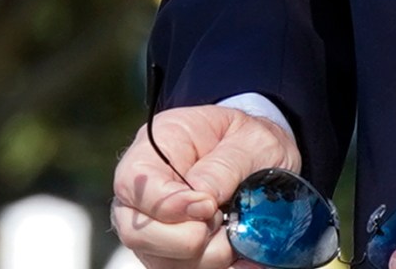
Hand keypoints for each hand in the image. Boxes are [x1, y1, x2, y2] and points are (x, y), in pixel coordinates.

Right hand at [111, 106, 301, 268]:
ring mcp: (156, 231)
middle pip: (137, 234)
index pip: (133, 186)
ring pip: (164, 263)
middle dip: (186, 239)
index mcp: (151, 153)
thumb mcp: (247, 139)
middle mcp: (144, 198)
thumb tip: (202, 197)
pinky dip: (220, 267)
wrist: (263, 161)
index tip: (209, 206)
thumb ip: (224, 166)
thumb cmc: (248, 142)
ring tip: (236, 230)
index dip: (168, 203)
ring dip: (208, 256)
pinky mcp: (176, 256)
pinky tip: (246, 256)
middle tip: (222, 221)